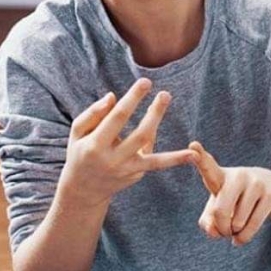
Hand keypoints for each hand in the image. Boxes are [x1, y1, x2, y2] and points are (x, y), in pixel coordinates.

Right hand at [59, 79, 197, 206]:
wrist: (84, 188)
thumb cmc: (81, 153)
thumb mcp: (78, 133)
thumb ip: (93, 114)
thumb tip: (113, 96)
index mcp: (95, 145)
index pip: (117, 117)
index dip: (133, 99)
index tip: (146, 82)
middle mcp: (113, 159)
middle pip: (140, 134)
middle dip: (154, 113)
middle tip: (166, 94)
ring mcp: (127, 170)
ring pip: (153, 155)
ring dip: (174, 152)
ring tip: (193, 148)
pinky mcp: (137, 175)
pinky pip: (154, 161)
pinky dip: (173, 158)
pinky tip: (192, 155)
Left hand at [189, 141, 270, 245]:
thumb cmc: (235, 199)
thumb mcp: (218, 207)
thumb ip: (208, 222)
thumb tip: (214, 232)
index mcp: (219, 176)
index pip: (208, 166)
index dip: (199, 156)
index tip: (192, 145)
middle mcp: (238, 176)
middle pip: (220, 211)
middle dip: (221, 229)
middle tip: (223, 232)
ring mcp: (256, 184)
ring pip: (237, 222)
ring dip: (234, 234)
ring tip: (234, 231)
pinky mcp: (270, 195)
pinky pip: (253, 225)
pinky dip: (244, 238)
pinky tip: (239, 239)